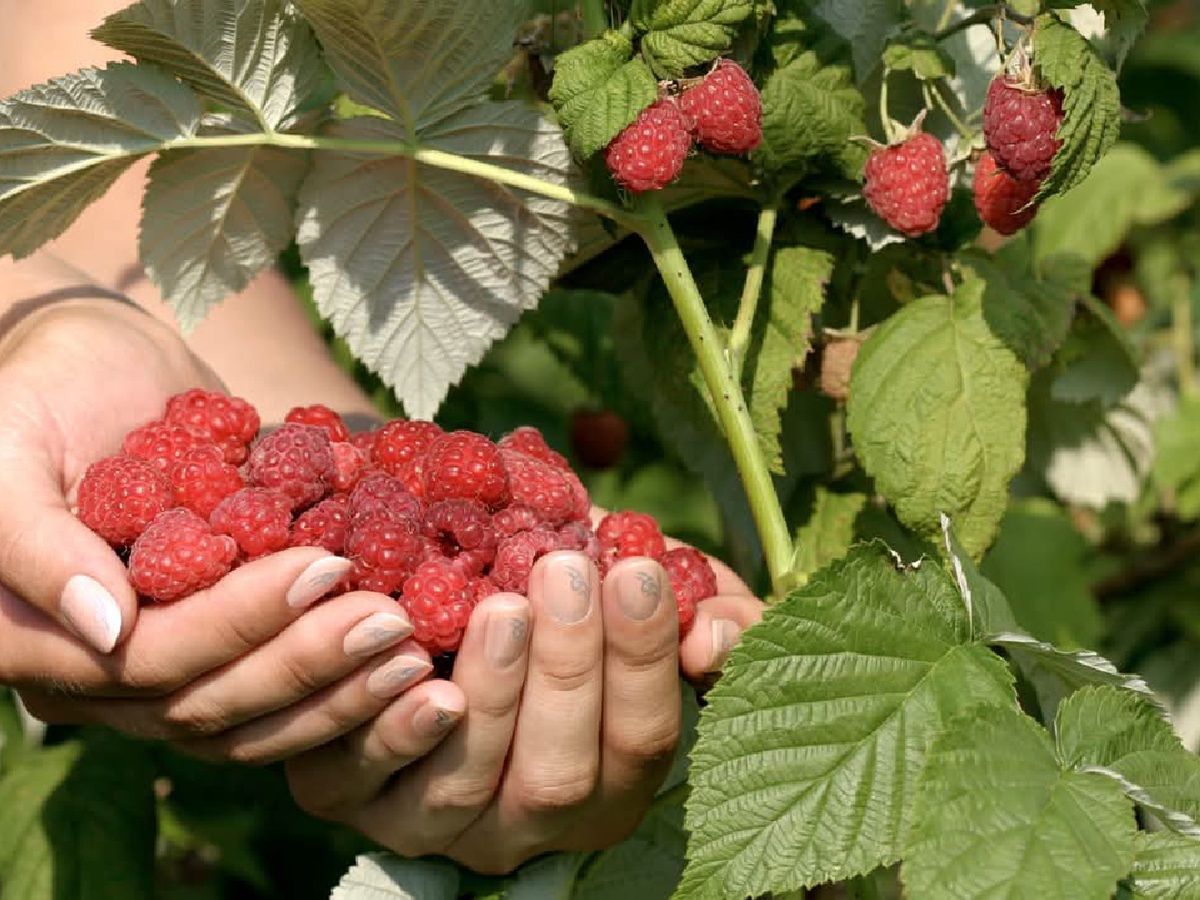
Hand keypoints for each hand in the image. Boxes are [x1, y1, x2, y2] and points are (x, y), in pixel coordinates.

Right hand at [0, 299, 453, 761]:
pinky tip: (415, 648)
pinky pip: (281, 676)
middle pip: (213, 701)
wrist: (98, 364)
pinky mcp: (221, 642)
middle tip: (395, 626)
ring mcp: (168, 662)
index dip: (239, 623)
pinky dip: (344, 672)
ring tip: (416, 650)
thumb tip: (107, 627)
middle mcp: (102, 672)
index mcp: (35, 640)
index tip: (324, 570)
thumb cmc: (35, 389)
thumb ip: (34, 542)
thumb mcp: (4, 449)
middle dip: (307, 664)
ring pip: (255, 711)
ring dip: (340, 689)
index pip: (150, 659)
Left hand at [286, 549, 761, 873]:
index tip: (636, 570)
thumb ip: (716, 615)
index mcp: (612, 783)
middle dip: (565, 670)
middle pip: (555, 776)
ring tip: (500, 607)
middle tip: (564, 572)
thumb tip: (713, 637)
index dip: (642, 658)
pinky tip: (401, 650)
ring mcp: (437, 823)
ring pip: (461, 785)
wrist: (461, 591)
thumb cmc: (577, 598)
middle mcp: (530, 825)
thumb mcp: (656, 602)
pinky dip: (382, 719)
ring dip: (487, 695)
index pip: (641, 740)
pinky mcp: (352, 797)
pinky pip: (362, 775)